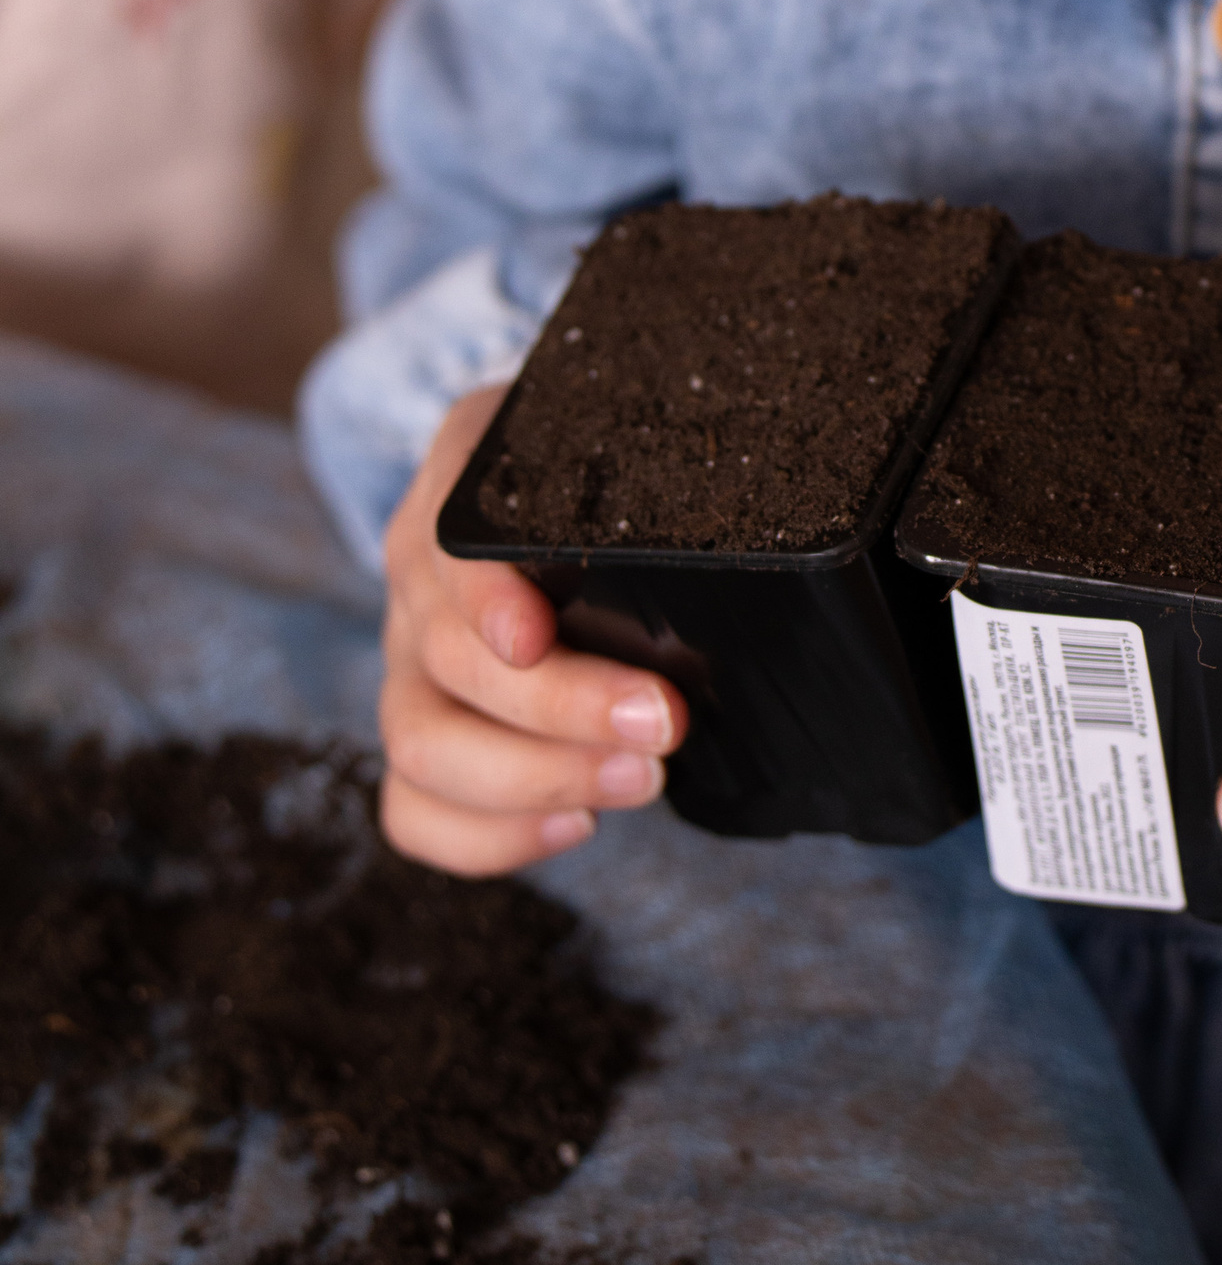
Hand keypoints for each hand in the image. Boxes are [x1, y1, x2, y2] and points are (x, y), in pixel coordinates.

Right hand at [378, 385, 690, 874]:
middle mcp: (422, 572)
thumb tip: (769, 492)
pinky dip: (488, 836)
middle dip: (560, 708)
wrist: (560, 489)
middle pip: (448, 659)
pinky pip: (415, 808)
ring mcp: (410, 660)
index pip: (445, 542)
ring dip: (535, 780)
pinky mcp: (426, 732)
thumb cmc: (611, 459)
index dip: (483, 598)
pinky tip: (577, 824)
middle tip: (664, 722)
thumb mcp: (631, 427)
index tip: (536, 636)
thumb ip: (667, 454)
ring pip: (422, 746)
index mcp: (464, 478)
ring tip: (642, 778)